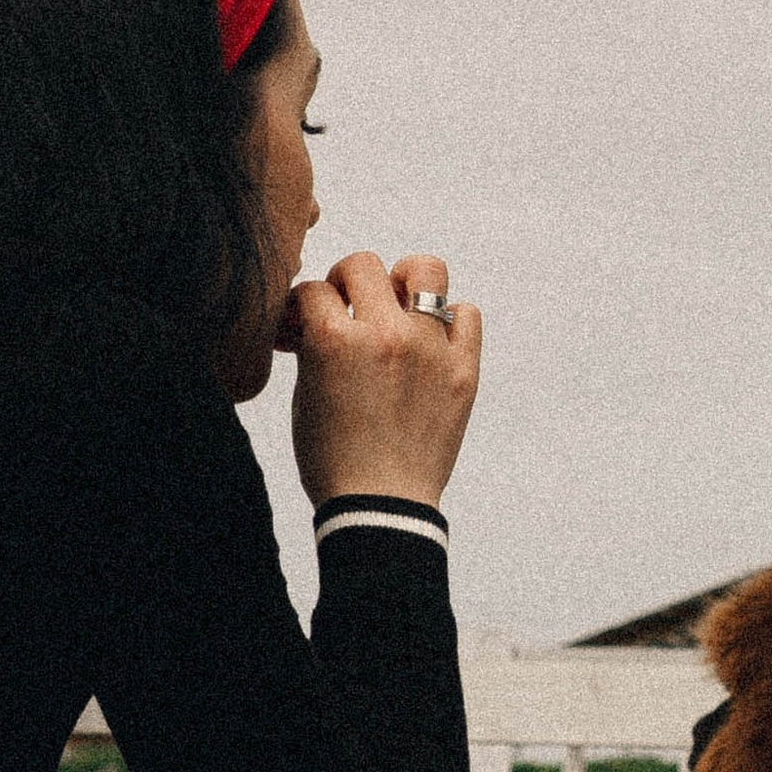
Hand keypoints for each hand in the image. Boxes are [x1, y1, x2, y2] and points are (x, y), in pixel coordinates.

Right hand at [284, 251, 480, 509]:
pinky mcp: (462, 369)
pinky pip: (467, 315)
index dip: (304, 306)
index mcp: (333, 341)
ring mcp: (429, 349)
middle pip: (364, 264)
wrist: (381, 507)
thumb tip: (317, 316)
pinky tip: (432, 340)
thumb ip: (315, 347)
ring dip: (406, 280)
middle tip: (348, 306)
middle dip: (347, 281)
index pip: (313, 290)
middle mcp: (384, 334)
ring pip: (426, 270)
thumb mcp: (305, 398)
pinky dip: (450, 321)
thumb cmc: (333, 460)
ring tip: (399, 303)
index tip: (306, 325)